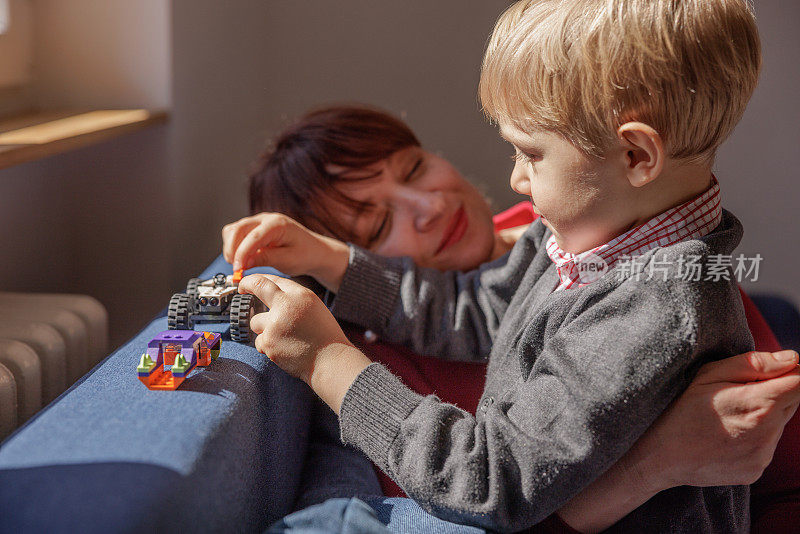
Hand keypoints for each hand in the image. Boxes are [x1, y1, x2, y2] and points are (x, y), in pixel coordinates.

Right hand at [221, 213, 348, 290]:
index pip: (253, 236)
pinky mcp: (255, 229)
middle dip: (232, 250)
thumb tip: (244, 263)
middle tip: (236, 269)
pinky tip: (242, 259)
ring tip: (239, 265)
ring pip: (233, 230)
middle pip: (237, 229)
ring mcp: (259, 222)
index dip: (242, 254)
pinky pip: (237, 234)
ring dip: (231, 248)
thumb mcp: (288, 260)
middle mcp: (266, 219)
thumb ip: (265, 259)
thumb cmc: (305, 254)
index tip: (238, 269)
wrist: (314, 251)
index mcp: (278, 224)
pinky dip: (234, 246)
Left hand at [239, 274, 371, 412]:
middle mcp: (286, 305)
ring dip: (264, 330)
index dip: (260, 280)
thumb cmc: (324, 337)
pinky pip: (259, 341)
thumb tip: (271, 295)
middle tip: (242, 289)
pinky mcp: (268, 341)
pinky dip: (268, 346)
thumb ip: (294, 300)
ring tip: (284, 338)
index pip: (274, 279)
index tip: (252, 283)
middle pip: (258, 286)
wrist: (329, 360)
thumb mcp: (314, 308)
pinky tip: (284, 349)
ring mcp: (275, 323)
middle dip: (246, 285)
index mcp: (301, 295)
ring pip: (255, 322)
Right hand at [636, 350, 799, 490]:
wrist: (660, 456)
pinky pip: (765, 446)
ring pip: (778, 425)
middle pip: (792, 403)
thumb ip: (754, 364)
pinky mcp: (756, 471)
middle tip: (736, 394)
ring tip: (726, 417)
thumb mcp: (708, 375)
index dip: (787, 372)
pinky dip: (753, 438)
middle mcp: (768, 434)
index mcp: (759, 404)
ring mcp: (763, 456)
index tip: (765, 374)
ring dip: (763, 417)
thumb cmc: (680, 409)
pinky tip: (725, 436)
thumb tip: (792, 359)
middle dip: (773, 393)